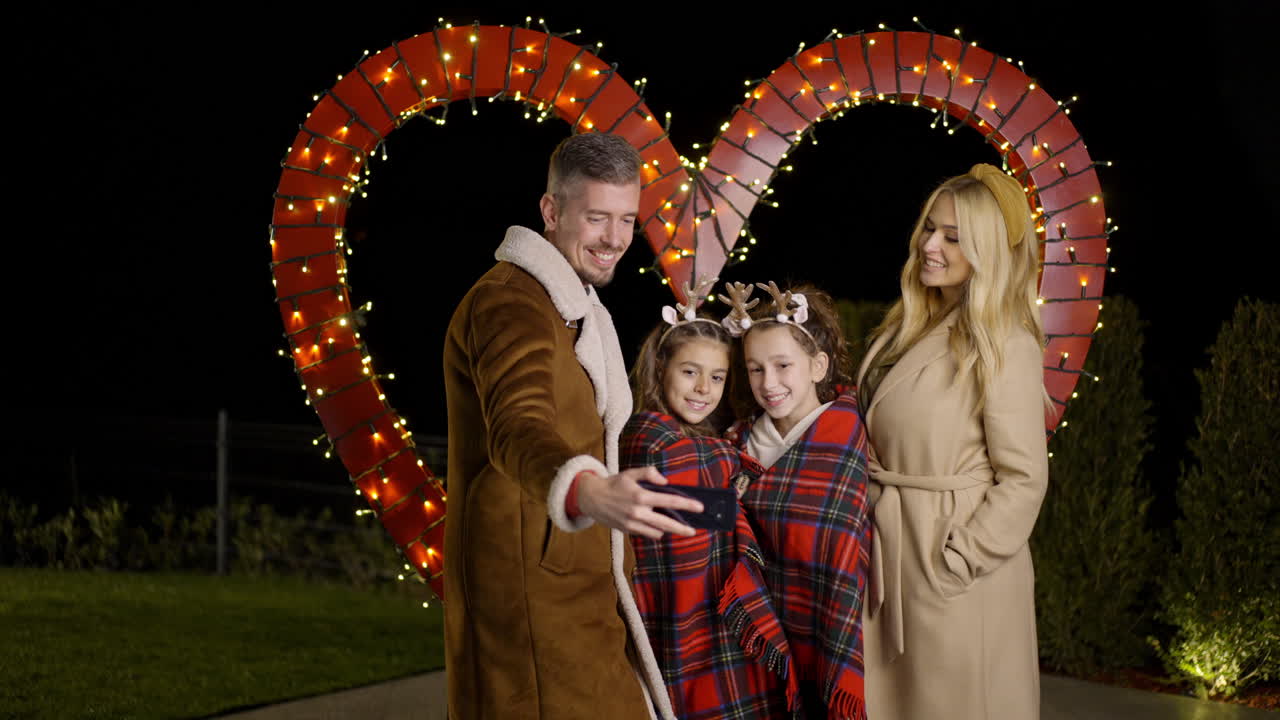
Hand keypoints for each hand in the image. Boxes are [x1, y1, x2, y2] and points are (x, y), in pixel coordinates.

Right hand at [576, 467, 703, 538]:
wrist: (591, 498)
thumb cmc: (613, 484)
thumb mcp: (630, 473)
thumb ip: (649, 473)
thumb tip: (665, 482)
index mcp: (641, 495)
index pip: (670, 500)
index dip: (686, 504)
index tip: (699, 507)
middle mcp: (638, 512)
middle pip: (667, 523)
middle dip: (682, 528)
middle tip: (692, 531)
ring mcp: (632, 524)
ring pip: (657, 531)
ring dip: (665, 528)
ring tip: (671, 523)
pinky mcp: (627, 530)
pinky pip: (647, 533)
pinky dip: (653, 530)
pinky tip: (655, 524)